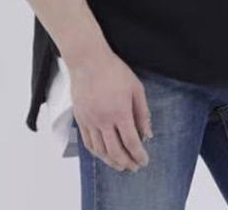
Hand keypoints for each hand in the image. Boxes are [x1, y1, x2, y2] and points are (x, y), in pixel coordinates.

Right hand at [69, 48, 152, 172]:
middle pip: (115, 152)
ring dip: (111, 162)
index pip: (131, 142)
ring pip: (100, 151)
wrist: (88, 60)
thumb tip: (147, 134)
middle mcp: (103, 120)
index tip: (144, 161)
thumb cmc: (114, 70)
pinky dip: (97, 153)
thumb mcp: (136, 88)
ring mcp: (90, 121)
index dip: (139, 155)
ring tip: (120, 165)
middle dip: (127, 163)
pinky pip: (88, 143)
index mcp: (120, 112)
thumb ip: (142, 113)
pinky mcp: (80, 119)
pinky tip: (103, 155)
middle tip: (134, 167)